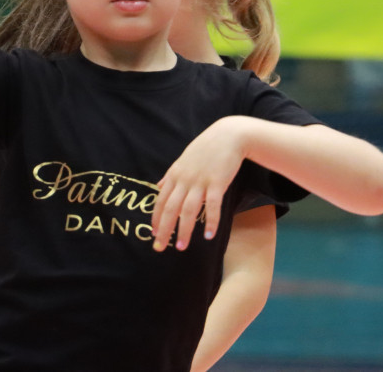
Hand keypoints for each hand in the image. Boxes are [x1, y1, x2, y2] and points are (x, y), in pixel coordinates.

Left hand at [150, 117, 248, 251]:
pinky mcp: (217, 183)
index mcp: (175, 174)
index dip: (156, 219)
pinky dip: (211, 221)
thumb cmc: (206, 148)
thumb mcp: (183, 159)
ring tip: (181, 247)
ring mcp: (200, 181)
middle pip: (170, 209)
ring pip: (188, 210)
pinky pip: (213, 206)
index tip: (153, 234)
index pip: (161, 201)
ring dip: (184, 230)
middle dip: (164, 230)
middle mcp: (184, 179)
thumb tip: (158, 186)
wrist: (229, 135)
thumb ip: (171, 175)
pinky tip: (209, 235)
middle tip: (159, 247)